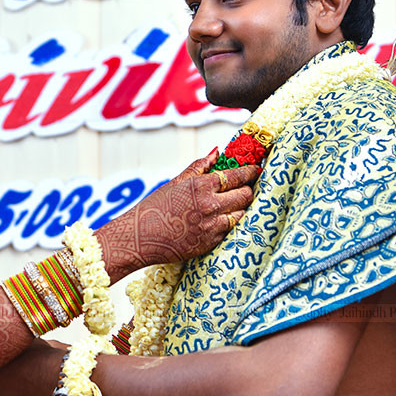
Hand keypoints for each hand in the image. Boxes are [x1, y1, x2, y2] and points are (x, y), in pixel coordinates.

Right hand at [96, 150, 257, 280]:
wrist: (139, 238)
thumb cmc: (154, 208)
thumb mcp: (175, 183)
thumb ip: (198, 167)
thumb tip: (217, 152)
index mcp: (201, 186)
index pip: (237, 175)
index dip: (249, 171)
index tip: (255, 170)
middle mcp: (210, 205)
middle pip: (245, 195)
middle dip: (248, 190)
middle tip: (245, 189)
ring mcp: (212, 226)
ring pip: (242, 214)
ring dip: (241, 209)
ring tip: (234, 206)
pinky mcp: (211, 243)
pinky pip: (230, 231)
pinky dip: (229, 224)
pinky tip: (221, 221)